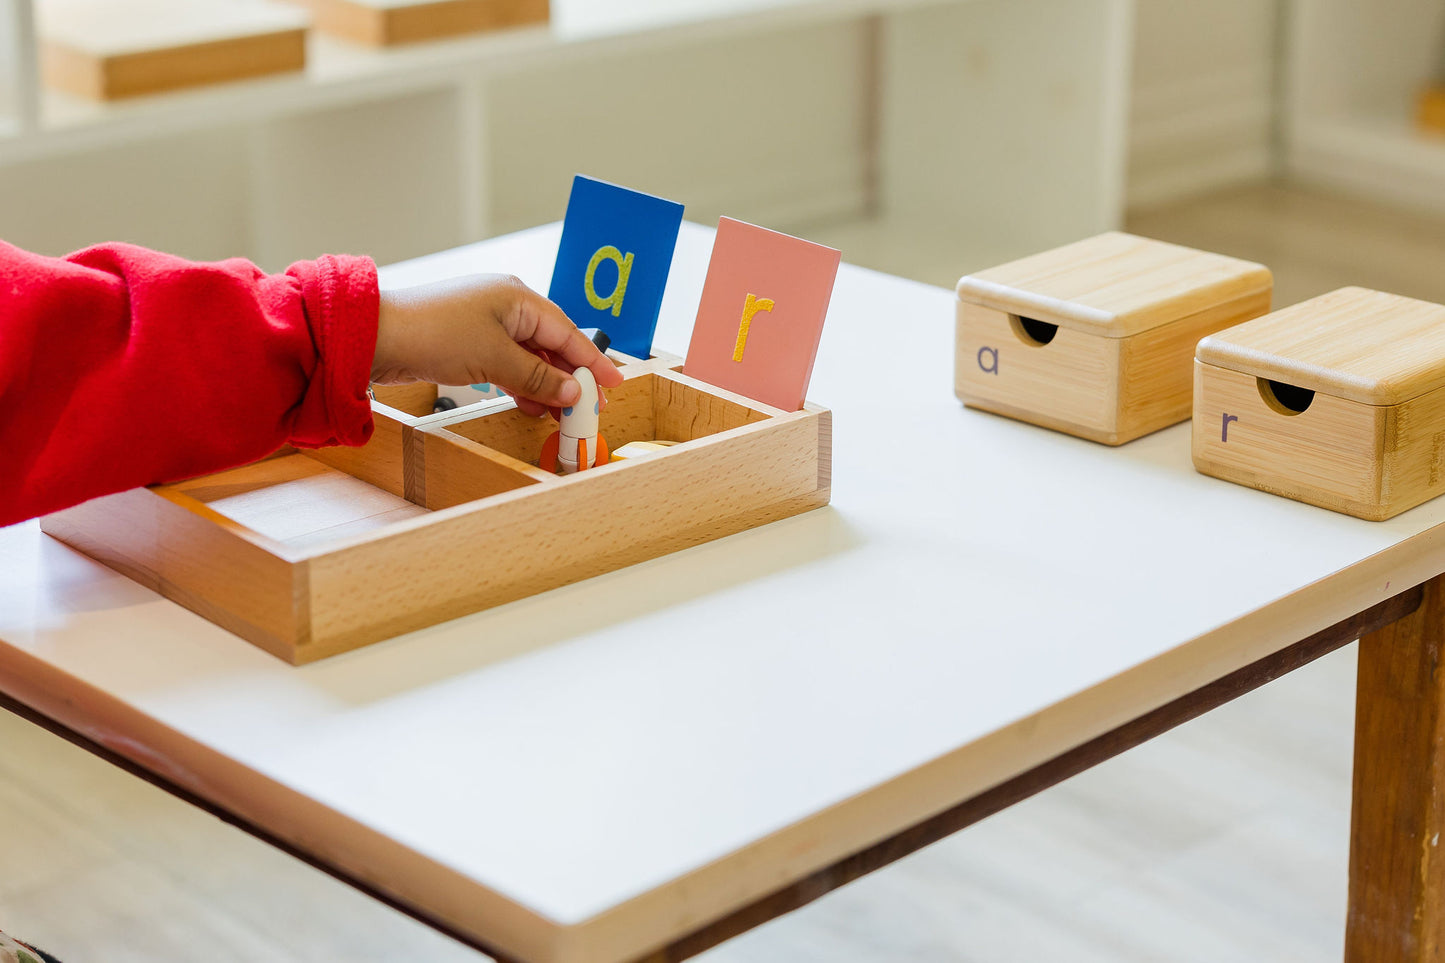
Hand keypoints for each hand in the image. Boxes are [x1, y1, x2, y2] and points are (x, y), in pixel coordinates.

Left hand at [371, 274, 622, 415]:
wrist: (376, 336)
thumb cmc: (434, 333)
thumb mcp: (495, 359)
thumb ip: (538, 378)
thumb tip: (572, 392)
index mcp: (519, 298)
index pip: (568, 333)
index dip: (593, 362)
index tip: (614, 384)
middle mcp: (505, 307)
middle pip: (550, 346)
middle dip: (570, 379)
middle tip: (590, 409)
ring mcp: (485, 325)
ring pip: (528, 359)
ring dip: (544, 387)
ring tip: (560, 416)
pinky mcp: (466, 344)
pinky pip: (506, 366)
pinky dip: (520, 386)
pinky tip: (529, 407)